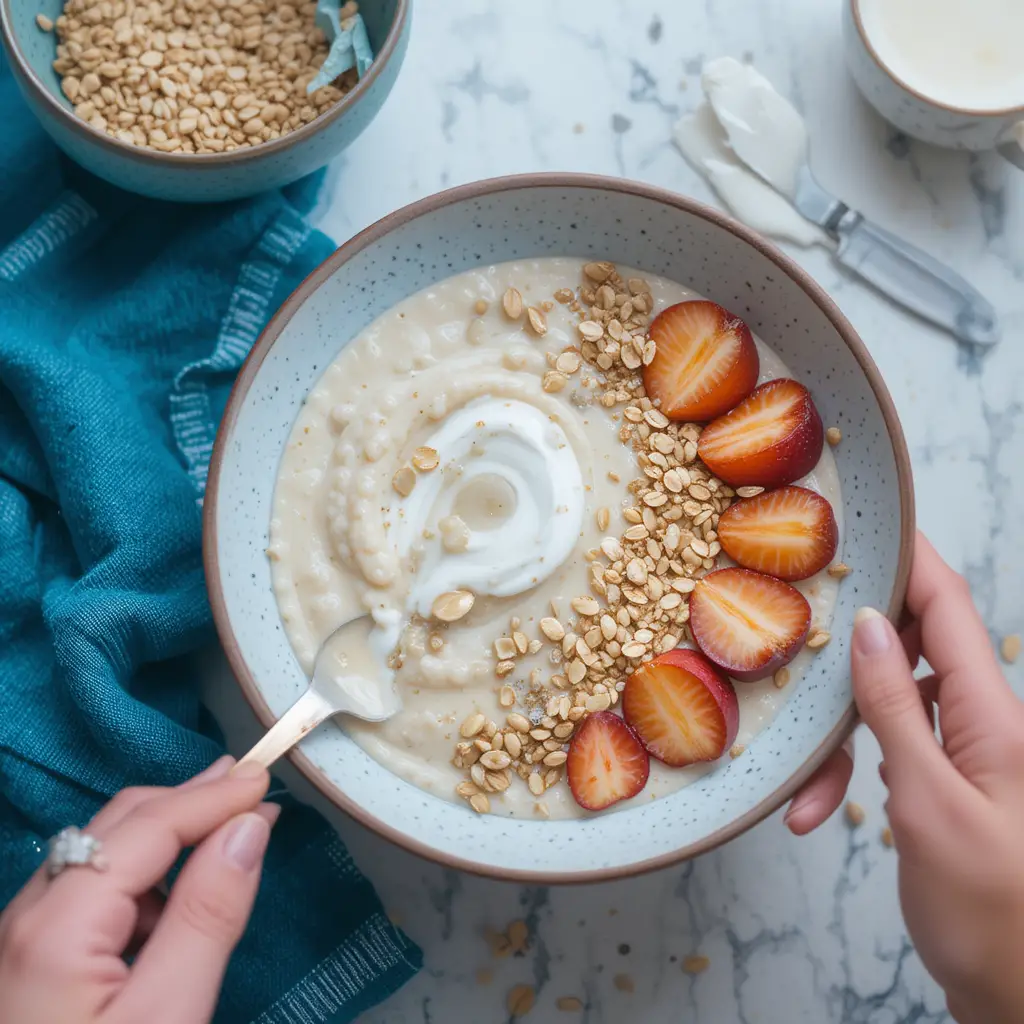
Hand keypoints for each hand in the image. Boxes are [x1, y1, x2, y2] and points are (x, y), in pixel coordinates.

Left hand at [0, 758, 276, 1023]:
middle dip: (188, 800)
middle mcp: (27, 913)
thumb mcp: (168, 1015)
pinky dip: (142, 876)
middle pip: (117, 824)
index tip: (268, 780)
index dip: (212, 796)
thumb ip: (209, 914)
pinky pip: (88, 890)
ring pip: (99, 851)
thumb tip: (249, 826)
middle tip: (250, 791)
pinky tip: (174, 903)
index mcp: (58, 922)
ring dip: (166, 834)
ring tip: (224, 837)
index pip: (149, 826)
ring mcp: (20, 938)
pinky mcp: (27, 962)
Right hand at [851, 534, 1023, 1023]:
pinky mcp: (943, 782)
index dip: (910, 557)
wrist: (1019, 1003)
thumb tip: (868, 624)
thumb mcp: (930, 804)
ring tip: (805, 787)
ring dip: (839, 734)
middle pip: (913, 646)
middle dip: (850, 645)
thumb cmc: (994, 915)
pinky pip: (889, 750)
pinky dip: (848, 772)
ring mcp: (963, 753)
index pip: (949, 608)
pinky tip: (815, 812)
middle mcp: (983, 722)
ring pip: (890, 704)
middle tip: (794, 625)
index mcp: (995, 715)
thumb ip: (899, 708)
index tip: (863, 520)